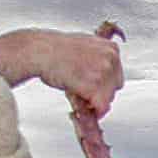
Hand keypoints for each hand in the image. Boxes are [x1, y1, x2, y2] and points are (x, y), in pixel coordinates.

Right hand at [0, 28, 124, 117]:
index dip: (105, 85)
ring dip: (94, 101)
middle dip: (101, 93)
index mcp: (111, 48)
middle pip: (114, 88)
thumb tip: (102, 76)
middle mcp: (110, 59)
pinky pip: (100, 107)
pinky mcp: (93, 86)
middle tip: (85, 93)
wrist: (40, 51)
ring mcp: (103, 72)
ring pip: (108, 99)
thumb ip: (98, 60)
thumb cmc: (56, 49)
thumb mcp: (86, 47)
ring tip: (78, 94)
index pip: (117, 75)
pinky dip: (92, 111)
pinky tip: (81, 104)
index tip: (96, 88)